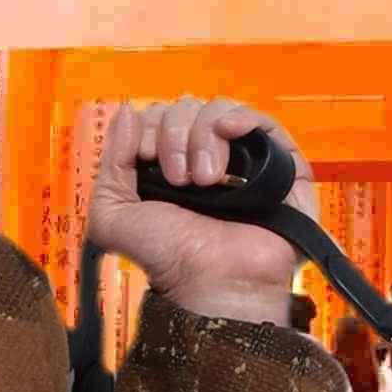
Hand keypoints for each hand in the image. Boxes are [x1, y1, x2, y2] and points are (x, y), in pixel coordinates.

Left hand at [89, 98, 312, 326]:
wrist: (213, 283)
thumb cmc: (169, 259)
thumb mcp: (114, 215)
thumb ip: (110, 163)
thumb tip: (126, 114)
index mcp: (168, 167)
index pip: (158, 116)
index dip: (150, 129)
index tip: (148, 160)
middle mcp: (205, 159)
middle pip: (186, 108)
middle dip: (174, 135)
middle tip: (179, 178)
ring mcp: (243, 161)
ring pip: (219, 110)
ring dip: (202, 136)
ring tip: (206, 180)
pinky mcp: (280, 167)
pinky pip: (263, 121)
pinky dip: (241, 117)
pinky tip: (230, 132)